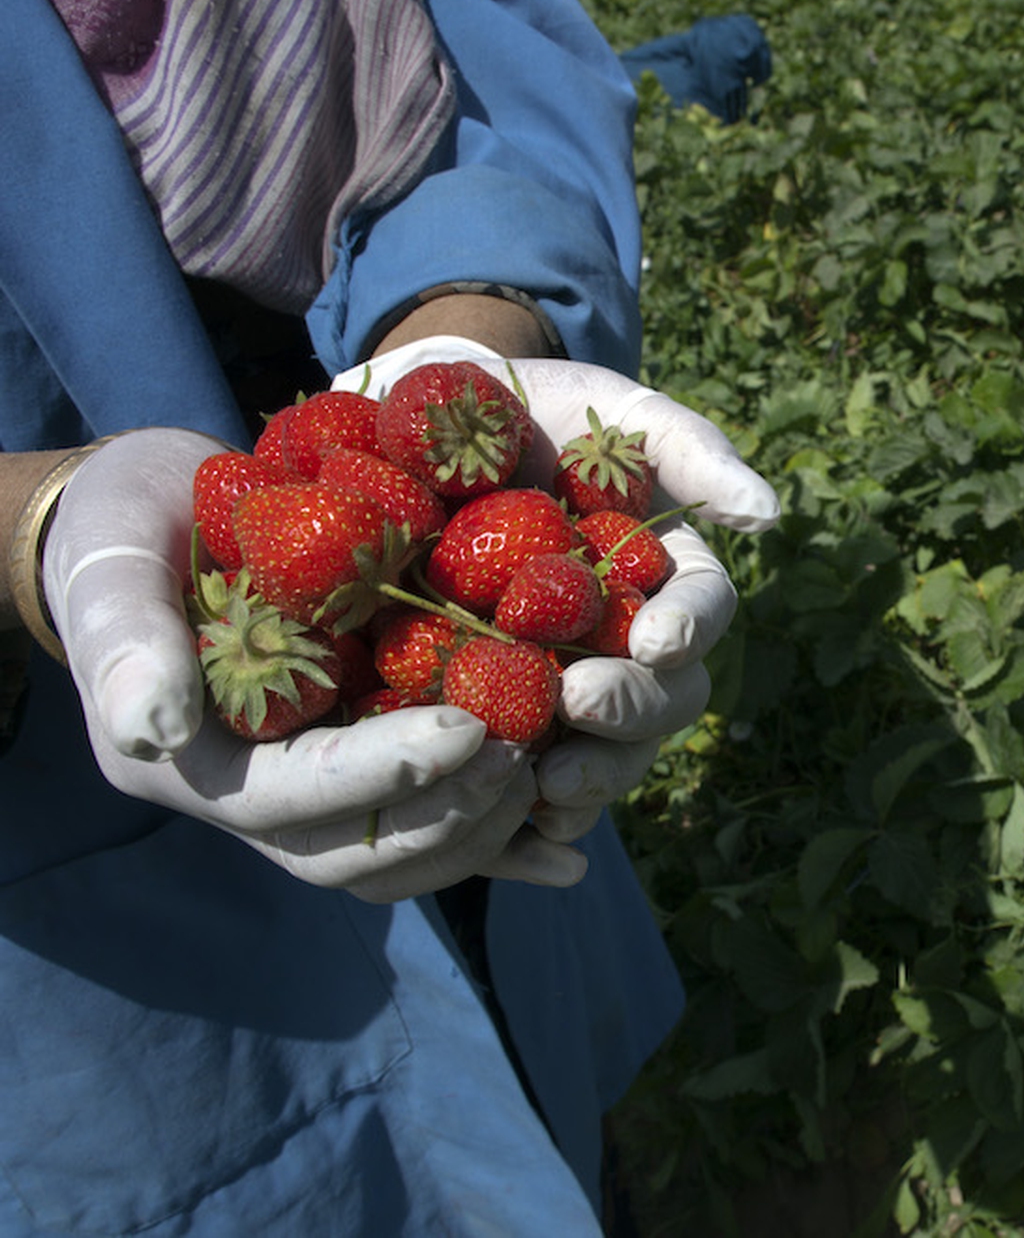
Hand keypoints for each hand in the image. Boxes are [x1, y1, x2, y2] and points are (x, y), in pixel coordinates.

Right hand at [40, 427, 589, 900]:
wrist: (161, 517)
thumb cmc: (123, 533)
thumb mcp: (109, 567)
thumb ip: (125, 645)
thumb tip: (150, 731)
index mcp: (199, 765)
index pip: (296, 796)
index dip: (385, 771)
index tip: (469, 727)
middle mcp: (260, 800)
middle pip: (360, 851)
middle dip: (448, 813)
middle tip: (524, 756)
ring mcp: (318, 795)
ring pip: (404, 854)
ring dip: (481, 830)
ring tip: (550, 777)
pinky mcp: (365, 768)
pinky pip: (434, 829)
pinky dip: (499, 849)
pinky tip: (566, 853)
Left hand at [331, 336, 779, 807]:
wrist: (420, 427)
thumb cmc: (534, 410)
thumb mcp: (615, 413)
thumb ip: (691, 452)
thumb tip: (767, 516)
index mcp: (663, 577)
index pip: (702, 611)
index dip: (689, 629)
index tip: (656, 639)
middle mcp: (625, 643)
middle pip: (665, 698)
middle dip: (633, 710)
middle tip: (582, 701)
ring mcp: (562, 685)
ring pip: (609, 753)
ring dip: (593, 774)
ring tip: (548, 779)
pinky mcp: (493, 718)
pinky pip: (529, 785)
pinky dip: (531, 817)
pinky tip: (514, 823)